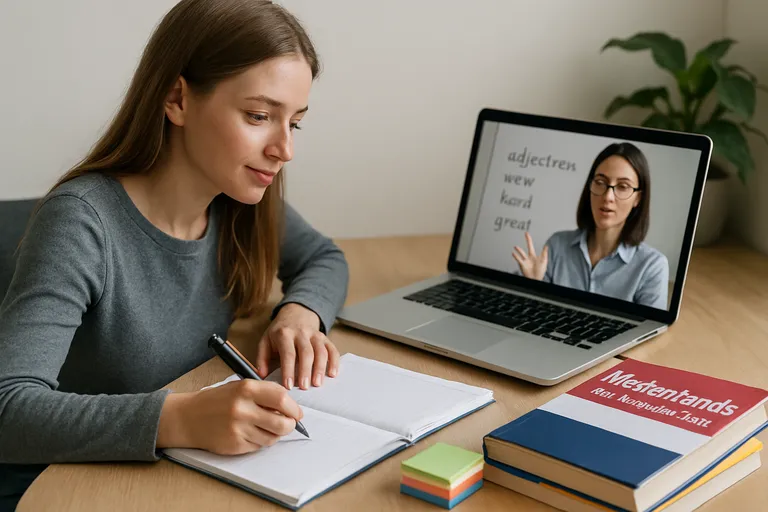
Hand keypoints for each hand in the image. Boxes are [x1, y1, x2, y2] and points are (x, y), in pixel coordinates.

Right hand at [157, 379, 301, 454]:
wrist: (188, 417)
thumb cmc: (217, 401)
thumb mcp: (240, 387)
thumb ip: (264, 394)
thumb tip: (290, 407)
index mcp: (246, 389)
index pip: (282, 399)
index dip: (294, 408)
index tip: (297, 413)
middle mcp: (243, 409)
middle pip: (282, 422)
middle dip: (291, 425)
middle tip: (289, 424)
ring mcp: (238, 428)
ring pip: (272, 438)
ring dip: (276, 434)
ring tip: (268, 428)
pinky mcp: (234, 444)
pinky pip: (259, 446)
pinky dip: (261, 441)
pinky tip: (252, 433)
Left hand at [255, 303, 339, 389]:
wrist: (295, 314)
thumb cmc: (279, 332)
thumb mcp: (265, 341)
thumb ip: (262, 358)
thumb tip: (261, 376)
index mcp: (284, 334)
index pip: (288, 353)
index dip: (288, 370)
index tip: (288, 385)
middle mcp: (301, 333)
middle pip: (306, 353)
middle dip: (306, 371)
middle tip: (304, 387)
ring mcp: (315, 334)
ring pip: (321, 351)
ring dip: (320, 368)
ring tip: (318, 383)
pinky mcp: (324, 337)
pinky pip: (332, 349)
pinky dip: (334, 361)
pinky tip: (333, 374)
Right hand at [512, 232, 548, 280]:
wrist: (535, 279)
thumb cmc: (540, 271)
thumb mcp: (543, 261)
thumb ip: (544, 253)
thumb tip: (546, 246)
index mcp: (534, 256)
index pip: (531, 246)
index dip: (529, 240)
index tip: (527, 234)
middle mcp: (529, 257)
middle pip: (528, 247)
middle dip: (527, 240)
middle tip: (526, 234)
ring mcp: (525, 261)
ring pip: (521, 253)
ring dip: (518, 250)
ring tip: (516, 246)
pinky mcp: (522, 264)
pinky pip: (518, 259)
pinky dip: (516, 256)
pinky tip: (513, 253)